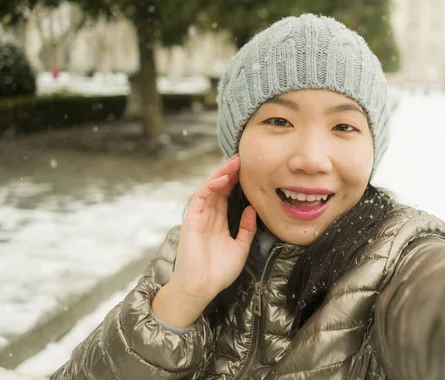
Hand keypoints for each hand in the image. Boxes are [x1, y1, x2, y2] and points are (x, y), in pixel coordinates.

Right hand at [153, 154, 256, 326]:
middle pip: (219, 188)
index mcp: (219, 222)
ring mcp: (199, 216)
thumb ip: (247, 228)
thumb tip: (253, 208)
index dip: (236, 182)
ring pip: (210, 188)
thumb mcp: (241, 247)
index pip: (227, 196)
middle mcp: (208, 216)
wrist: (202, 286)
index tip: (249, 169)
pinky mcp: (192, 219)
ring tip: (235, 162)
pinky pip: (201, 197)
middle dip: (230, 172)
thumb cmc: (219, 271)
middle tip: (243, 158)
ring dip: (222, 174)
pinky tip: (223, 178)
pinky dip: (211, 186)